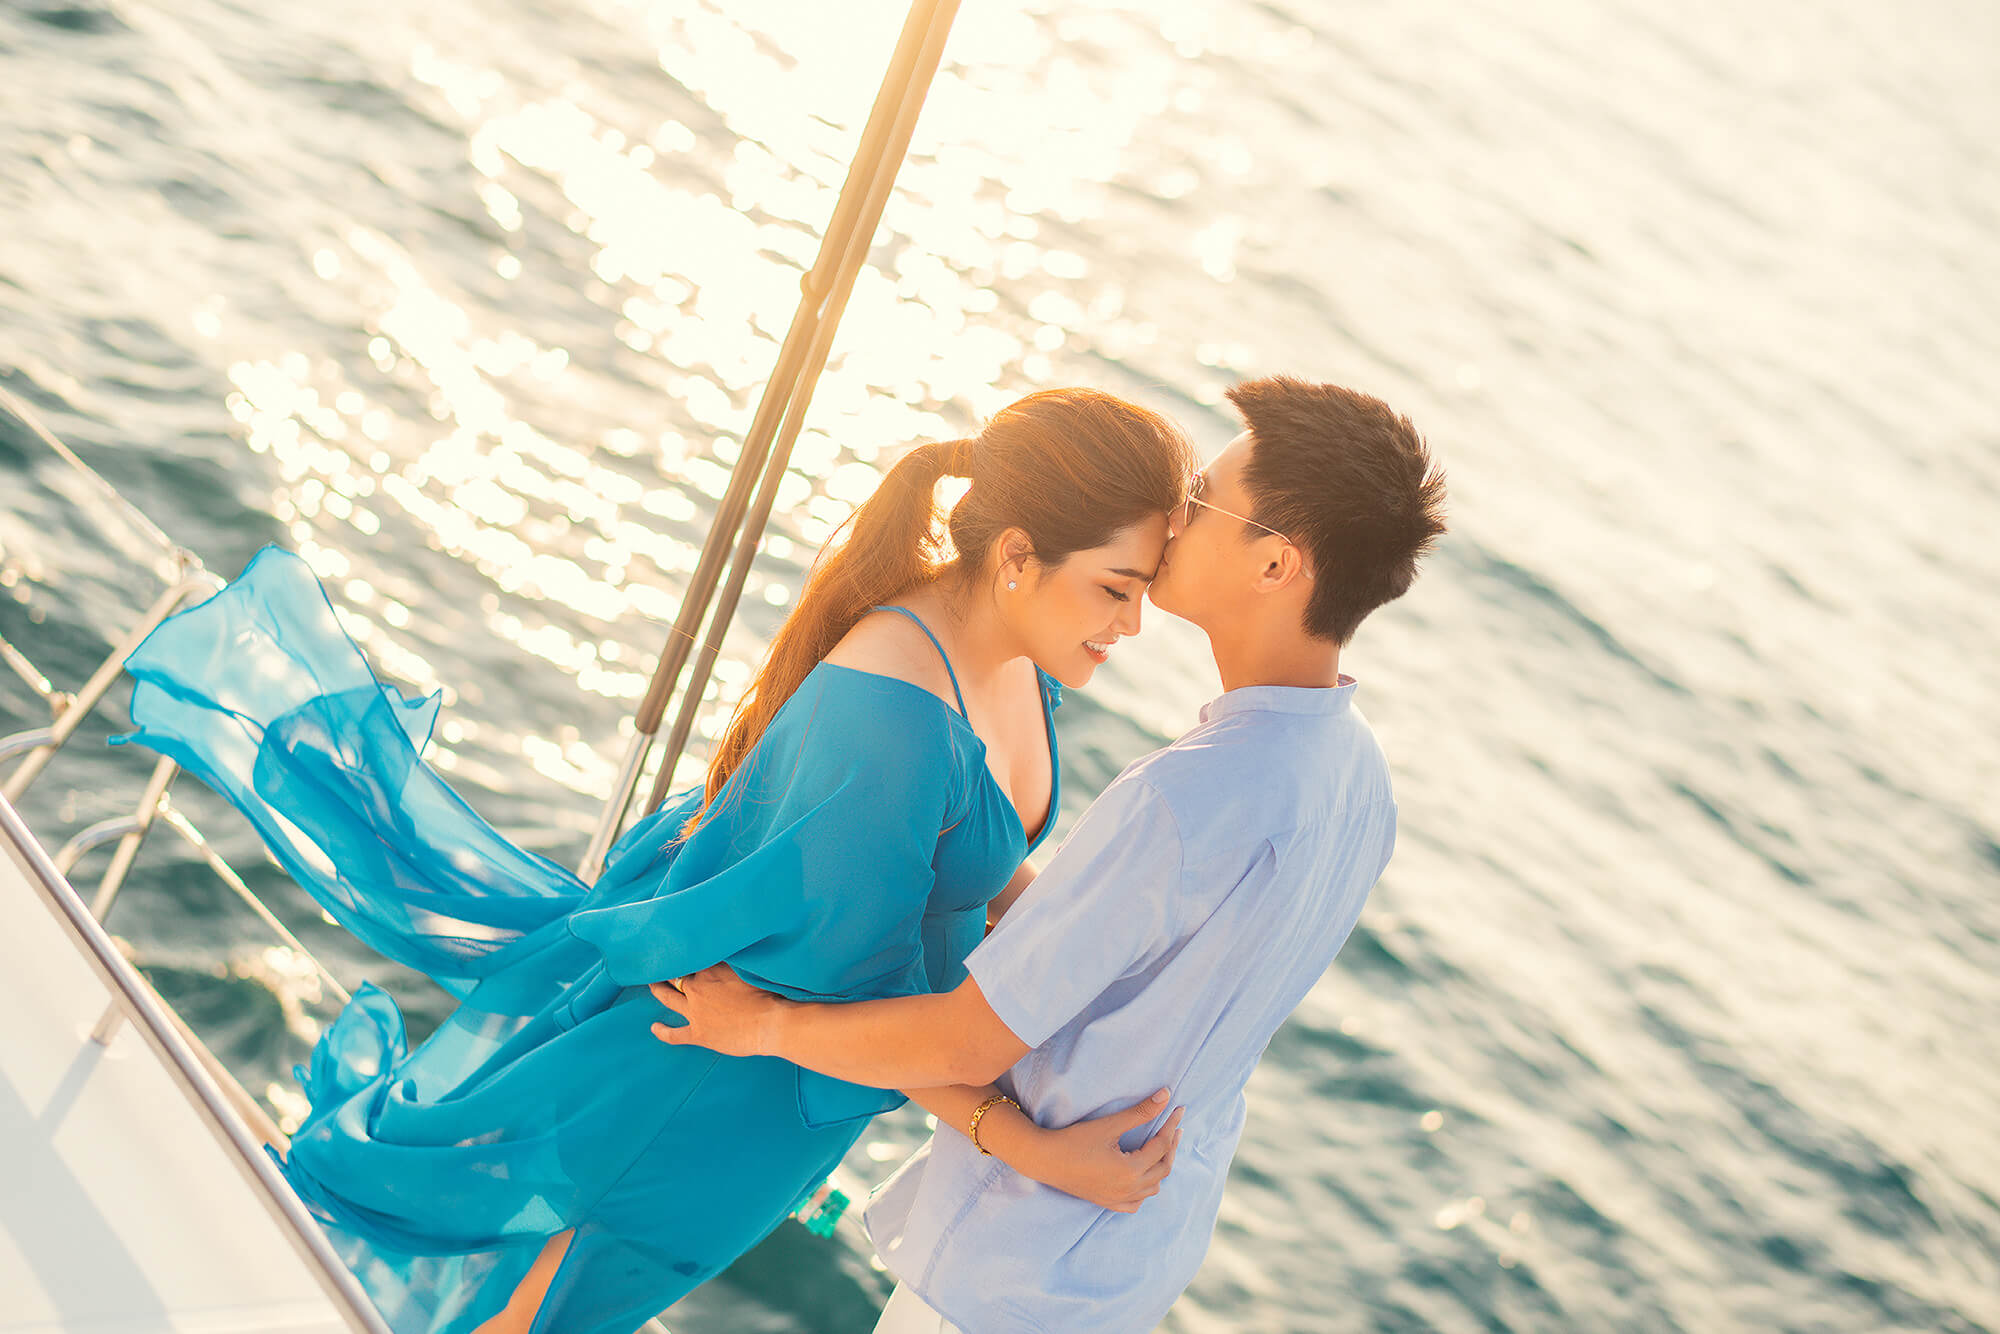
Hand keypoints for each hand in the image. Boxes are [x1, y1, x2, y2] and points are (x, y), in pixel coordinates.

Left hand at [649, 964, 783, 1058]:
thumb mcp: (749, 968)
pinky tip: (654, 1027)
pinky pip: (674, 1034)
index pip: (691, 957)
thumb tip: (725, 953)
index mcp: (711, 970)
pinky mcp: (698, 1033)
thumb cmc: (767, 994)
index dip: (685, 953)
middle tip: (661, 964)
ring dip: (658, 990)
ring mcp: (695, 1011)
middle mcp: (698, 988)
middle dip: (668, 969)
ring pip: (668, 998)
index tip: (681, 948)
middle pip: (676, 975)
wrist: (770, 1024)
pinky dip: (662, 1031)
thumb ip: (733, 961)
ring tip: (652, 985)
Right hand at [1027, 1088, 1183, 1213]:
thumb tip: (1166, 1096)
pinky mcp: (1107, 1202)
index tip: (1178, 1109)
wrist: (1044, 1160)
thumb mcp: (1109, 1125)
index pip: (1161, 1146)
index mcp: (1131, 1170)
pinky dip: (1145, 1189)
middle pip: (1163, 1168)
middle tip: (1174, 1126)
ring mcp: (1118, 1199)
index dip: (1171, 1125)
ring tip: (1161, 1146)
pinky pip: (1136, 1202)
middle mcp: (1128, 1189)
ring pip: (1153, 1187)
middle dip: (1170, 1146)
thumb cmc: (1074, 1140)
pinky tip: (1142, 1176)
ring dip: (1160, 1167)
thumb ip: (1140, 1113)